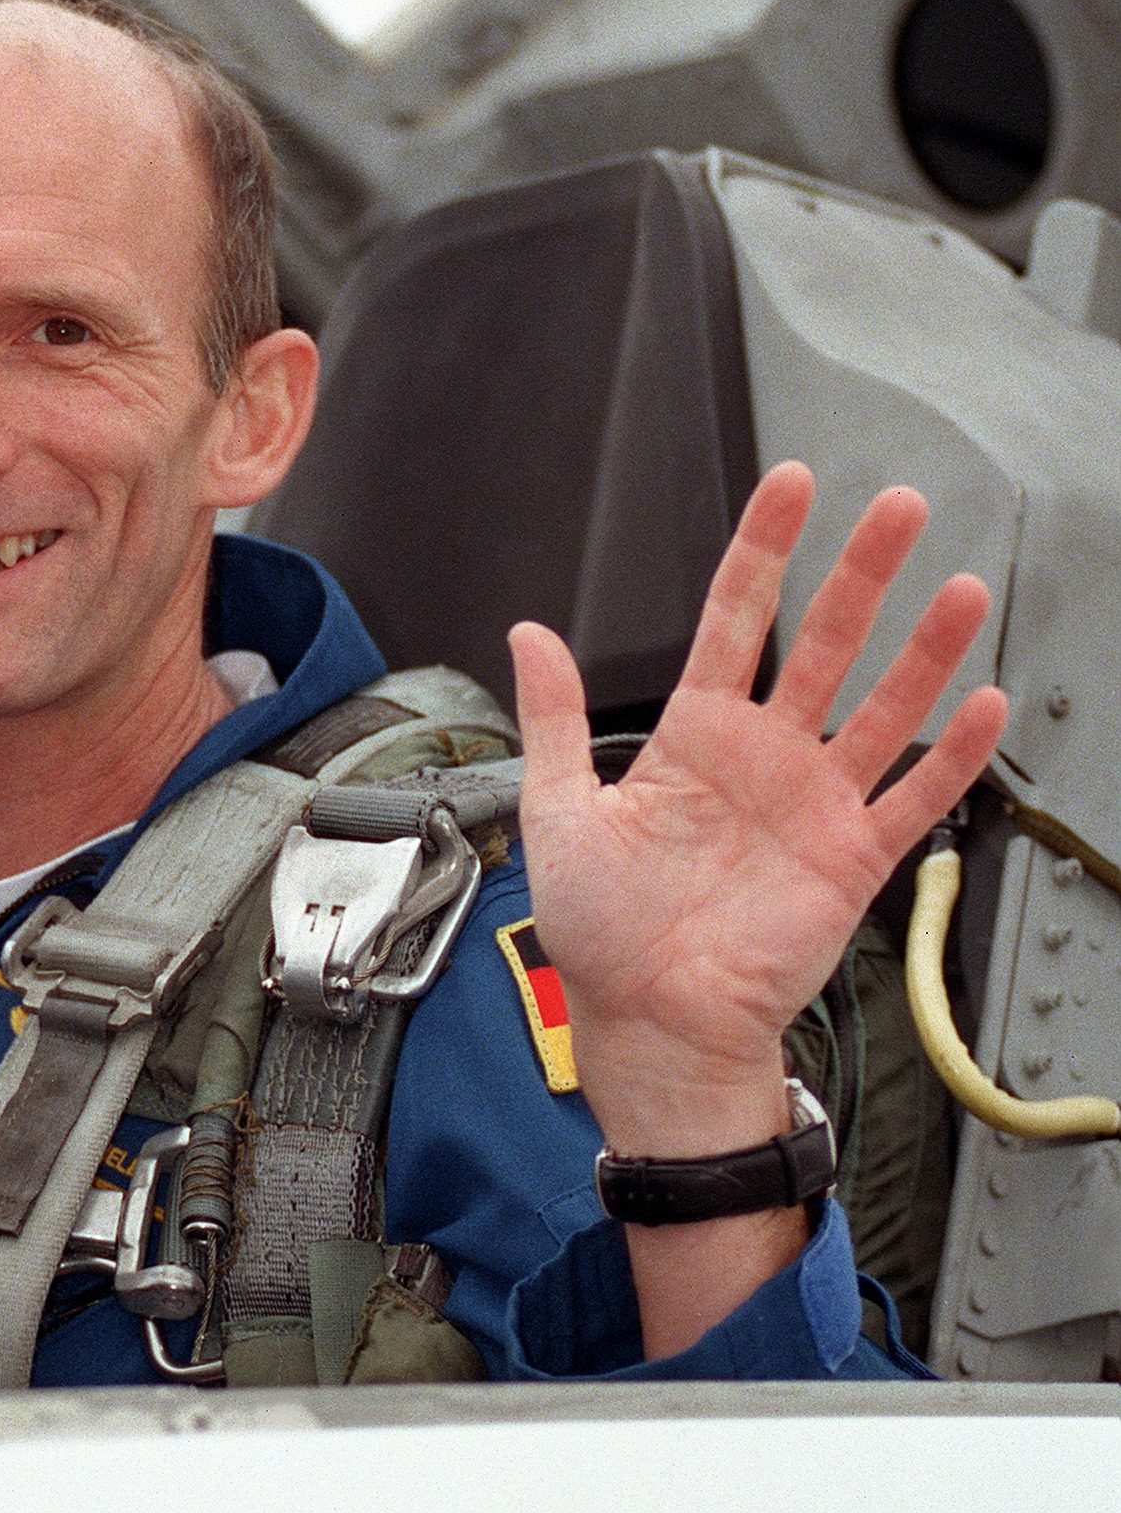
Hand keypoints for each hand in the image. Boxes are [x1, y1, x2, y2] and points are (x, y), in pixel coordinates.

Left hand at [506, 462, 1006, 1163]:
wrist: (649, 1024)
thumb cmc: (602, 933)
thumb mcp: (561, 810)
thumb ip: (557, 717)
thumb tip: (528, 633)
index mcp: (695, 735)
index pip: (738, 618)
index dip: (764, 550)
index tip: (792, 489)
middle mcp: (764, 757)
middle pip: (826, 642)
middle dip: (862, 571)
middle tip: (899, 506)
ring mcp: (814, 804)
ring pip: (884, 707)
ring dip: (925, 649)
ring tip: (961, 587)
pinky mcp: (851, 859)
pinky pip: (912, 797)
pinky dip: (952, 755)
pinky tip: (984, 703)